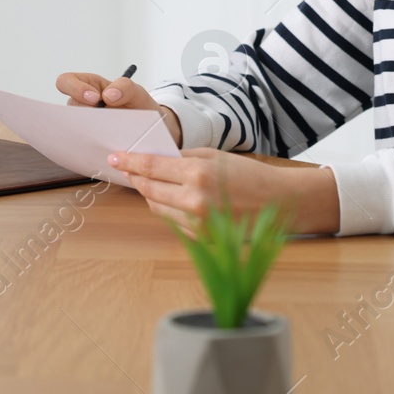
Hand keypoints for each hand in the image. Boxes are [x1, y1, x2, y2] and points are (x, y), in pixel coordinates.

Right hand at [55, 70, 183, 146]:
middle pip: (68, 108)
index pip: (66, 81)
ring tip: (107, 133)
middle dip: (83, 113)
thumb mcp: (137, 91)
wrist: (150, 128)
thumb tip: (108, 95)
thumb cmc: (139, 105)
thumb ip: (125, 87)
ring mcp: (84, 125)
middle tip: (100, 118)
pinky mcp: (89, 142)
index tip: (94, 98)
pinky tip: (106, 146)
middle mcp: (82, 106)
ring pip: (73, 128)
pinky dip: (91, 145)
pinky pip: (81, 145)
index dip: (74, 88)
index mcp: (89, 86)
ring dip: (88, 131)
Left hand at [107, 148, 340, 236]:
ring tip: (148, 182)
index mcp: (198, 174)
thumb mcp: (214, 156)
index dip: (130, 161)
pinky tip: (169, 198)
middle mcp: (194, 201)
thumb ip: (182, 159)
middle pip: (149, 189)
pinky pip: (172, 222)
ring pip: (157, 208)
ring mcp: (197, 223)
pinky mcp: (201, 238)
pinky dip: (167, 209)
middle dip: (135, 178)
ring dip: (149, 194)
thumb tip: (153, 159)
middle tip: (125, 168)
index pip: (151, 167)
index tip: (115, 156)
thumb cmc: (248, 175)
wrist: (277, 204)